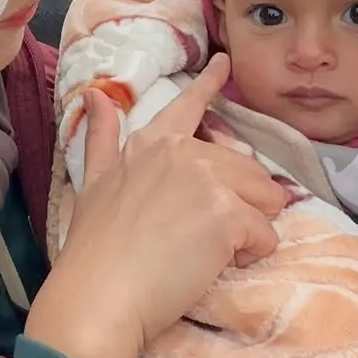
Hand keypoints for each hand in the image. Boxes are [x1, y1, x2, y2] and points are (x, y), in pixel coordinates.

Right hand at [26, 54, 284, 357]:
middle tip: (208, 239)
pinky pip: (266, 235)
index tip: (224, 60)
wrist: (98, 297)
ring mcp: (207, 179)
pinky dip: (250, 256)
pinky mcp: (227, 214)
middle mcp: (181, 152)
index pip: (187, 107)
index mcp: (150, 144)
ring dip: (249, 230)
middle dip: (242, 205)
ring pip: (264, 200)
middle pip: (246, 169)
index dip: (209, 83)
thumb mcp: (92, 185)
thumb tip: (94, 96)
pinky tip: (215, 267)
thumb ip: (101, 140)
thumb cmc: (92, 251)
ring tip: (210, 254)